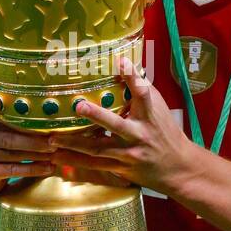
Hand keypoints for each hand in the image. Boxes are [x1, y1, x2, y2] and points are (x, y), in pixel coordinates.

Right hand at [0, 97, 60, 201]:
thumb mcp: (0, 131)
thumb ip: (12, 121)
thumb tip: (48, 113)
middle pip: (6, 137)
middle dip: (33, 140)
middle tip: (54, 141)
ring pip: (10, 154)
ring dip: (36, 154)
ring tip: (54, 153)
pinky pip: (10, 169)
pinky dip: (32, 169)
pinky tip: (47, 167)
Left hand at [49, 55, 194, 195]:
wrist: (178, 167)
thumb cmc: (165, 132)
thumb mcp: (159, 109)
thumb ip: (141, 90)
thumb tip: (124, 64)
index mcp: (149, 116)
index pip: (143, 94)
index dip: (133, 78)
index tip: (121, 62)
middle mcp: (139, 135)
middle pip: (116, 125)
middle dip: (97, 116)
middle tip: (78, 106)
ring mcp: (128, 154)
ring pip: (98, 149)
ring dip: (74, 144)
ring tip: (52, 138)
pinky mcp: (120, 168)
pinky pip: (95, 166)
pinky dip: (75, 162)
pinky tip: (56, 157)